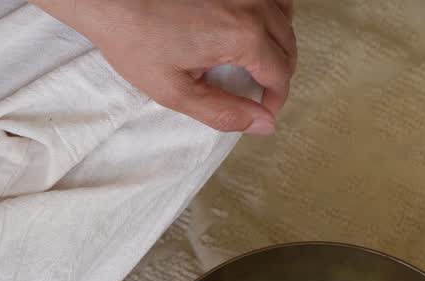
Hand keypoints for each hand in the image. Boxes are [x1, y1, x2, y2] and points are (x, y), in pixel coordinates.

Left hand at [40, 0, 296, 132]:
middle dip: (278, 75)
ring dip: (278, 43)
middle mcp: (253, 2)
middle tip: (258, 94)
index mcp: (242, 35)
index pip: (280, 74)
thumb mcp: (177, 92)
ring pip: (285, 15)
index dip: (274, 100)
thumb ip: (224, 112)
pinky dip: (270, 14)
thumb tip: (262, 125)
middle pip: (288, 44)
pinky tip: (251, 28)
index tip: (261, 112)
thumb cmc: (137, 39)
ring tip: (256, 63)